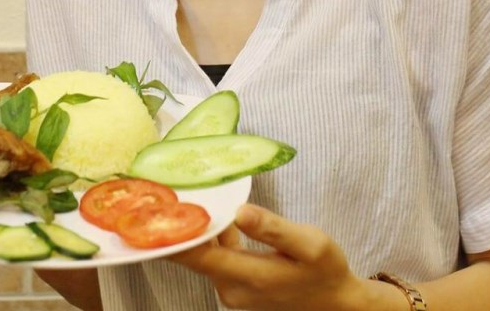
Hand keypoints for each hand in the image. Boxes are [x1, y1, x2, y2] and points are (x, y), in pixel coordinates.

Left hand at [167, 203, 372, 310]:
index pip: (194, 254)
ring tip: (182, 195)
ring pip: (203, 255)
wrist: (336, 304)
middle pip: (193, 254)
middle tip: (164, 189)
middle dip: (178, 225)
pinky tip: (210, 215)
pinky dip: (210, 238)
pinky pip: (215, 258)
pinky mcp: (237, 287)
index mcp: (245, 275)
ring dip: (194, 230)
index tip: (154, 208)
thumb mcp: (309, 243)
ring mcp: (232, 290)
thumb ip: (273, 228)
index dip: (171, 233)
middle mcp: (230, 288)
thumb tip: (240, 211)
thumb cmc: (325, 270)